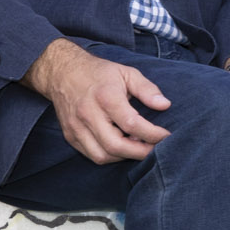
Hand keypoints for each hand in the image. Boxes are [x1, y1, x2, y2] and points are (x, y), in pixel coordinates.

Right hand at [24, 38, 172, 163]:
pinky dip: (110, 156)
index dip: (152, 134)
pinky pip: (92, 155)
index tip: (166, 136)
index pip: (132, 124)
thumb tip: (165, 105)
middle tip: (156, 149)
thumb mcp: (127, 73)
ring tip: (137, 146)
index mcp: (105, 97)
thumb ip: (147, 89)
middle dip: (140, 152)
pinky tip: (121, 146)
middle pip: (115, 145)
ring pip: (102, 155)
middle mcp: (88, 114)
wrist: (62, 72)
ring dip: (124, 156)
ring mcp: (76, 127)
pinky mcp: (70, 135)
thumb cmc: (99, 73)